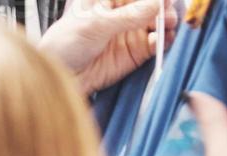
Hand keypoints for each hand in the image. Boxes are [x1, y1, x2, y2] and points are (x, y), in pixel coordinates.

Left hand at [38, 0, 179, 95]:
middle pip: (150, 5)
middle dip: (163, 6)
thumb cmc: (65, 44)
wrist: (58, 77)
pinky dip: (162, 42)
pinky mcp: (134, 53)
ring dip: (166, 22)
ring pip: (157, 22)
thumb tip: (157, 3)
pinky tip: (162, 40)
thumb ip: (128, 16)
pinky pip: (154, 44)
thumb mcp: (95, 25)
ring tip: (168, 24)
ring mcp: (130, 33)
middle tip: (168, 12)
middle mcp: (122, 13)